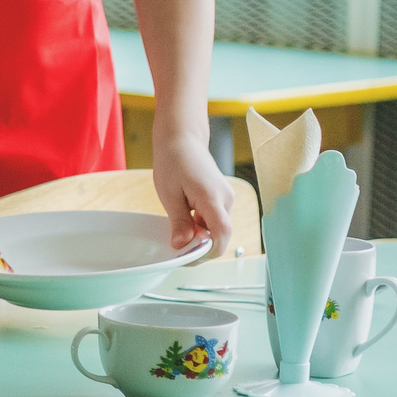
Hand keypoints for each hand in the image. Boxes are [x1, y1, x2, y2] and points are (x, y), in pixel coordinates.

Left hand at [151, 125, 235, 254]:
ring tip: (178, 226)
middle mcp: (226, 198)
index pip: (221, 234)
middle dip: (201, 245)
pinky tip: (186, 216)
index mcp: (212, 197)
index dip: (208, 251)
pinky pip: (216, 218)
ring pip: (217, 227)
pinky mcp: (223, 196)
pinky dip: (202, 224)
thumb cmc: (173, 161)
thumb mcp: (169, 194)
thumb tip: (182, 246)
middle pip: (220, 234)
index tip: (189, 257)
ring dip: (200, 233)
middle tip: (178, 246)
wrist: (182, 139)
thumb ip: (179, 222)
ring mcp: (226, 197)